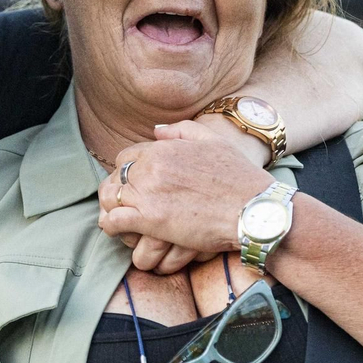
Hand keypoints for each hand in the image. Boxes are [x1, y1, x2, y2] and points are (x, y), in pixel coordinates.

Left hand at [99, 126, 275, 262]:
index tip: (135, 186)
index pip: (126, 157)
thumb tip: (155, 131)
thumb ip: (182, 130)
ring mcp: (148, 193)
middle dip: (117, 191)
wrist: (254, 208)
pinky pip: (113, 221)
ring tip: (120, 220)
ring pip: (109, 198)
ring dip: (111, 209)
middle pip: (115, 177)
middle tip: (125, 205)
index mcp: (163, 149)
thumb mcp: (214, 141)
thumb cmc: (240, 177)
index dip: (127, 172)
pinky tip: (118, 231)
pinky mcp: (150, 220)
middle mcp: (151, 167)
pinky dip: (111, 227)